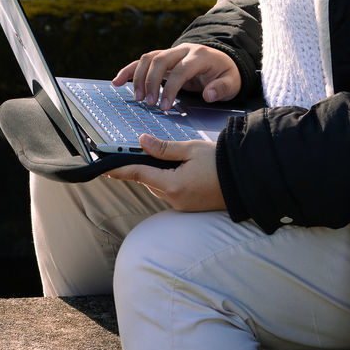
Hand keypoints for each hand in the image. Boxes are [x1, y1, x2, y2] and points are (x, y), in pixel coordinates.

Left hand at [106, 135, 225, 211]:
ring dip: (157, 174)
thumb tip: (143, 142)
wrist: (245, 179)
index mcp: (172, 185)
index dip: (119, 170)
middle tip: (136, 152)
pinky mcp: (191, 207)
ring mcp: (183, 206)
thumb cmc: (220, 162)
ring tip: (163, 158)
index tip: (103, 168)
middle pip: (149, 181)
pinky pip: (172, 193)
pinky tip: (177, 170)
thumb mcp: (191, 149)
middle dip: (143, 168)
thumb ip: (164, 147)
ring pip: (160, 187)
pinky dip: (169, 181)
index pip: (138, 174)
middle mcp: (175, 199)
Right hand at [114, 43, 240, 110]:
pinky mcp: (162, 58)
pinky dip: (128, 70)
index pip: (180, 70)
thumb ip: (221, 88)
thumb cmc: (226, 74)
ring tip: (137, 98)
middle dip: (151, 83)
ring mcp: (171, 52)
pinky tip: (117, 81)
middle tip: (149, 103)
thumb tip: (208, 94)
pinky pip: (142, 61)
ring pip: (148, 58)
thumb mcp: (232, 82)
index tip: (165, 107)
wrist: (222, 61)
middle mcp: (183, 50)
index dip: (170, 88)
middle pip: (160, 61)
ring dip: (138, 78)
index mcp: (199, 55)